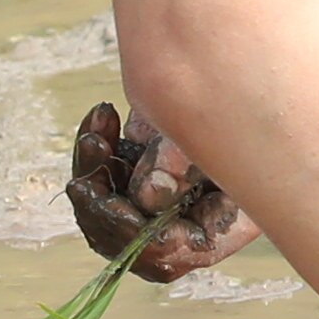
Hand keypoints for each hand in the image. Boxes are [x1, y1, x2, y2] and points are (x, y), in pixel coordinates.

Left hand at [70, 104, 257, 278]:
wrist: (222, 66)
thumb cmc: (232, 98)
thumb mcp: (212, 128)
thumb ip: (181, 164)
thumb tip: (147, 198)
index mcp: (224, 218)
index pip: (175, 252)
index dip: (138, 237)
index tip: (113, 206)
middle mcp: (192, 215)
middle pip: (135, 241)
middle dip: (102, 212)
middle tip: (87, 180)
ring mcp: (163, 193)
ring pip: (110, 213)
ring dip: (92, 177)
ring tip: (96, 136)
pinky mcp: (142, 169)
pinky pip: (105, 179)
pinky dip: (95, 152)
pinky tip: (103, 118)